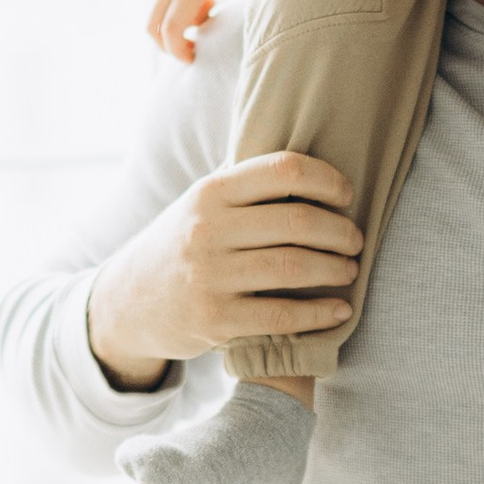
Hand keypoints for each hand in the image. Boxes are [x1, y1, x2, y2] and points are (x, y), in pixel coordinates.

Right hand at [86, 154, 362, 391]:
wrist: (127, 303)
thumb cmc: (181, 245)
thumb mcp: (199, 204)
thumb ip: (244, 185)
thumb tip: (309, 163)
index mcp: (210, 192)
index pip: (283, 170)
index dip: (327, 180)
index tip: (346, 195)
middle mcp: (207, 229)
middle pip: (298, 222)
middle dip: (341, 232)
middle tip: (356, 240)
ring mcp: (209, 276)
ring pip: (294, 268)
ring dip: (336, 269)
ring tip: (350, 269)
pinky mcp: (215, 320)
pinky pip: (282, 315)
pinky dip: (320, 313)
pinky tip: (340, 309)